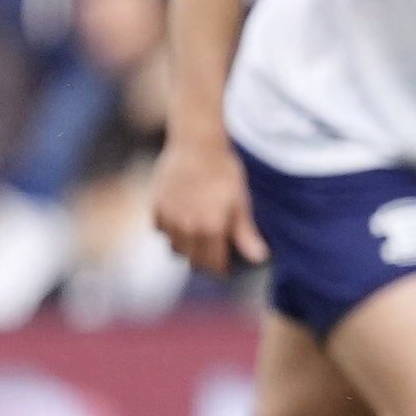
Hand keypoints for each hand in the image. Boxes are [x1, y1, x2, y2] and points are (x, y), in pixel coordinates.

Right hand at [153, 131, 267, 276]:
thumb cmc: (225, 173)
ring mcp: (169, 218)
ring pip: (174, 248)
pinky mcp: (156, 206)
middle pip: (192, 260)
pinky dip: (170, 232)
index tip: (225, 269)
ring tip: (199, 242)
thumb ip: (246, 233)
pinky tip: (182, 225)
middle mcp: (186, 228)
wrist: (196, 146)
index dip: (220, 269)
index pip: (213, 263)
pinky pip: (161, 230)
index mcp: (210, 229)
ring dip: (186, 249)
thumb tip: (258, 258)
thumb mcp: (241, 202)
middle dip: (204, 262)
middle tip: (214, 257)